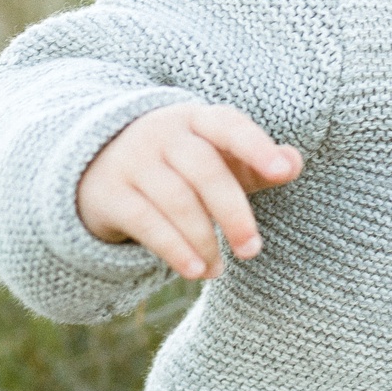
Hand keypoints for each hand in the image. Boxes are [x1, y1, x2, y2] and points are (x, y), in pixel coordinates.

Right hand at [76, 102, 303, 278]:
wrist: (97, 164)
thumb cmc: (179, 166)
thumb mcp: (218, 159)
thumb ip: (258, 164)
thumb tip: (294, 163)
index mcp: (197, 119)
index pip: (229, 126)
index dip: (256, 148)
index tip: (281, 172)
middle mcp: (162, 133)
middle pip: (204, 171)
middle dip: (233, 213)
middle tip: (251, 250)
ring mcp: (132, 161)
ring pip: (177, 200)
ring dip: (204, 240)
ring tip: (218, 271)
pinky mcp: (110, 194)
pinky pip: (146, 223)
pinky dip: (175, 249)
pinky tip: (196, 271)